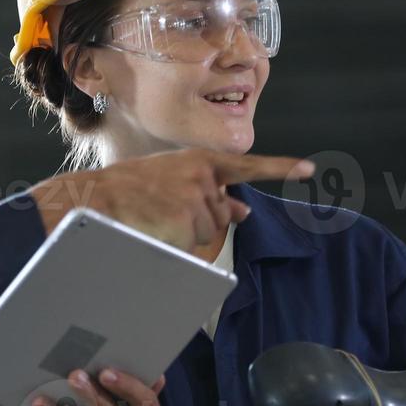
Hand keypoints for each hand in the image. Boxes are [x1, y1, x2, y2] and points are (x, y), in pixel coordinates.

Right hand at [29, 149, 315, 251]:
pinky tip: (155, 228)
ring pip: (208, 231)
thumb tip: (244, 209)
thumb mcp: (172, 180)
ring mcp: (198, 198)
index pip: (248, 166)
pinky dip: (177, 243)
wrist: (96, 197)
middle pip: (222, 214)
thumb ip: (208, 190)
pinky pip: (194, 245)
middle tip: (162, 211)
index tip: (308, 170)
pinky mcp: (189, 221)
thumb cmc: (127, 189)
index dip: (281, 168)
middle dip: (200, 219)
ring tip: (154, 217)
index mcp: (199, 160)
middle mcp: (204, 176)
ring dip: (185, 232)